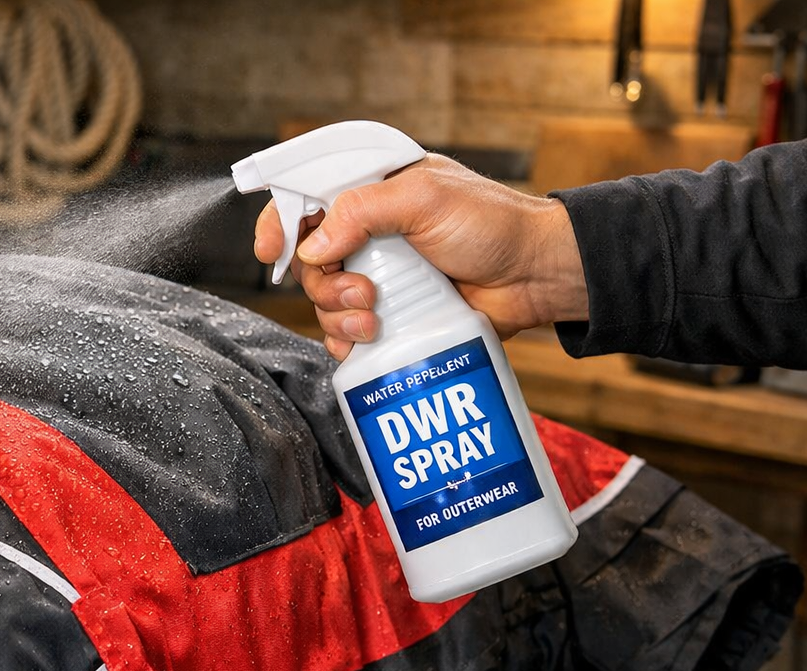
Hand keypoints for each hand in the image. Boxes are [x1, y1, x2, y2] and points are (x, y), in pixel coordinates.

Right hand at [252, 154, 589, 360]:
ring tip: (375, 319)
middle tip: (361, 292)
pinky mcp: (392, 314)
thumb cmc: (491, 224)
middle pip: (310, 259)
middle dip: (324, 282)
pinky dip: (346, 340)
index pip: (307, 198)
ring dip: (338, 314)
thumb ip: (363, 211)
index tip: (271, 252)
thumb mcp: (424, 199)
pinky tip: (363, 342)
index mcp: (373, 191)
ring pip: (325, 299)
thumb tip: (314, 246)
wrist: (535, 275)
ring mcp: (379, 274)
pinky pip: (346, 331)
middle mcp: (369, 232)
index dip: (281, 223)